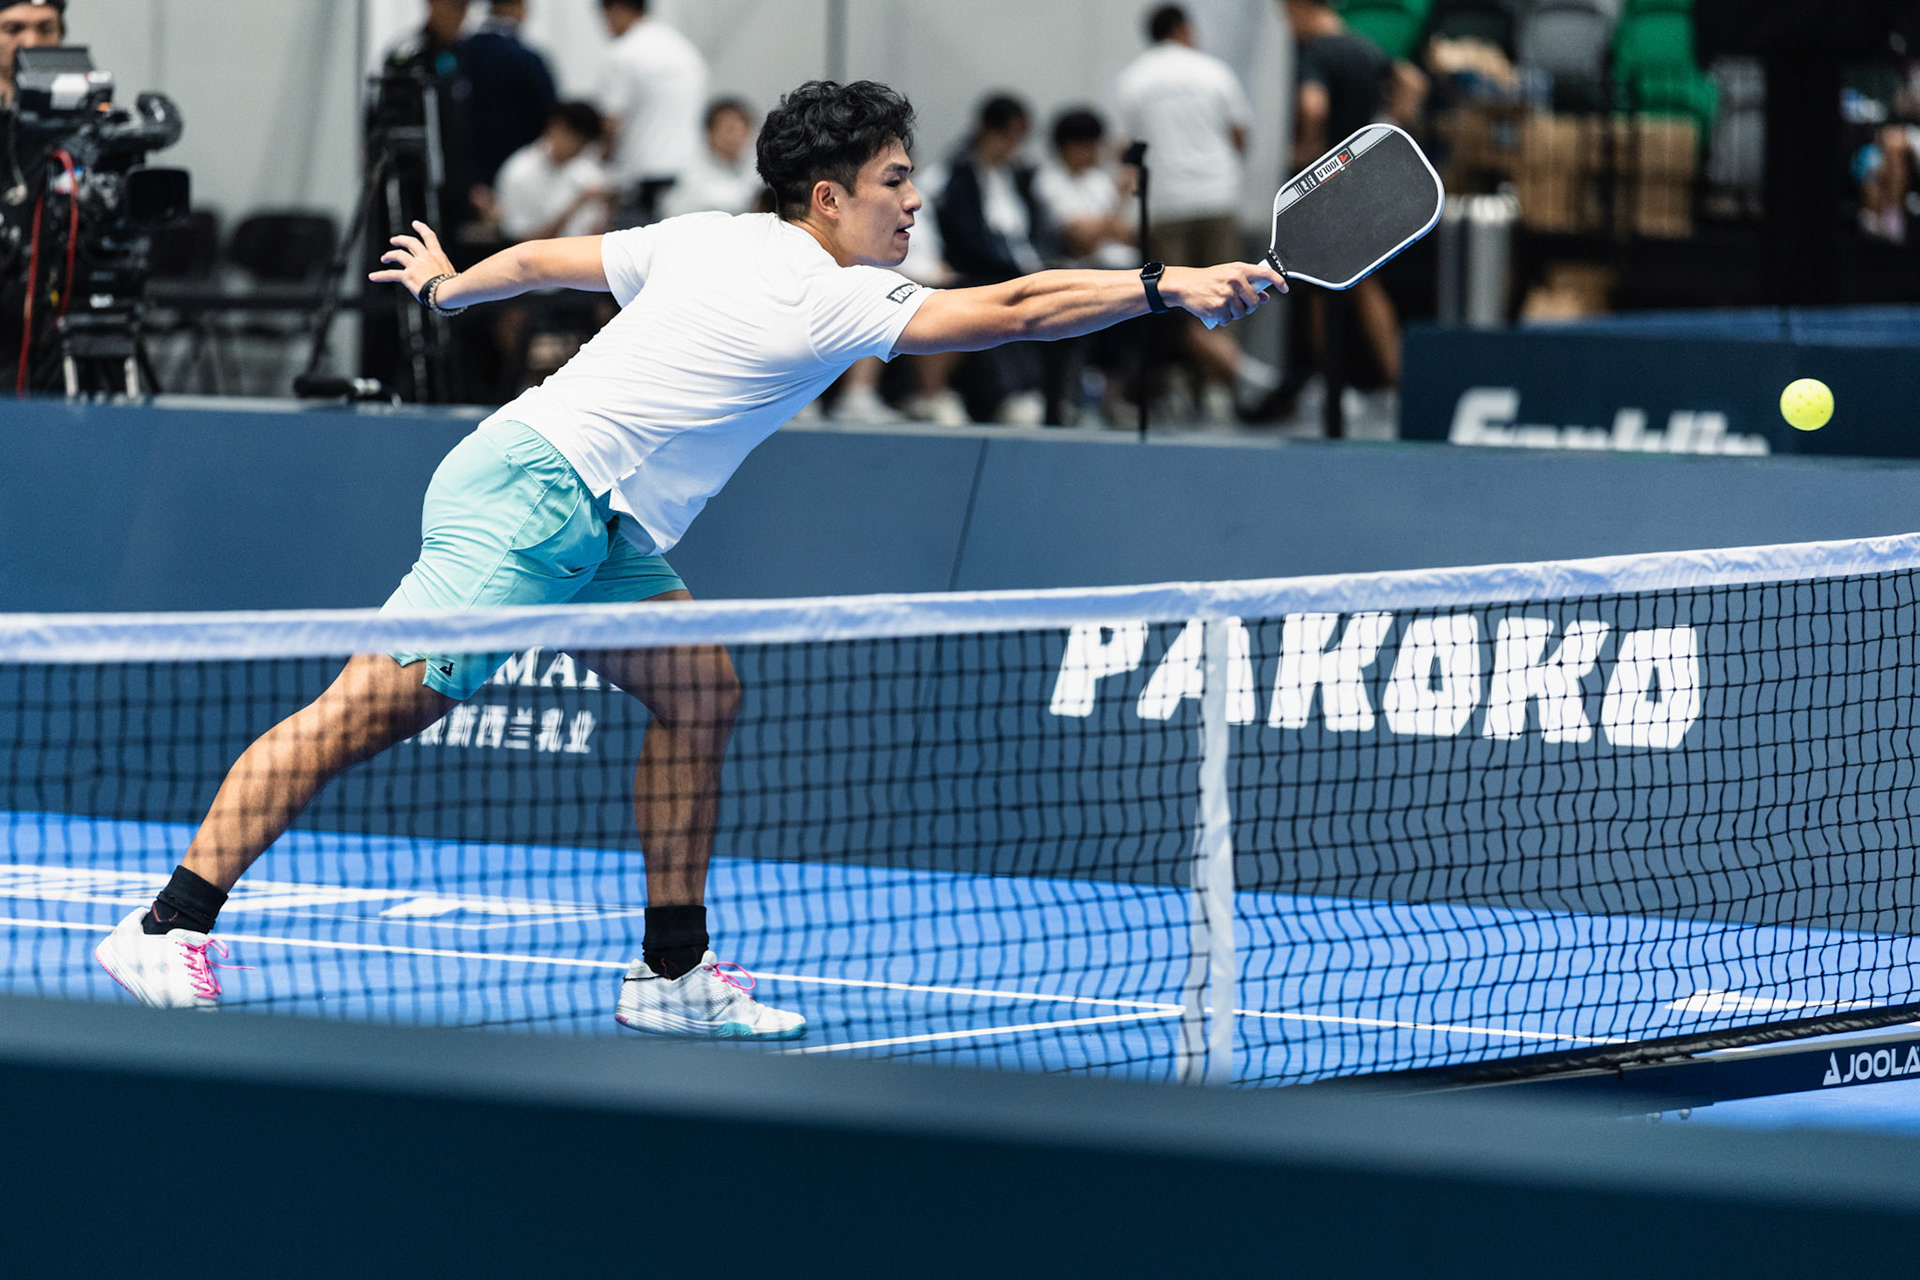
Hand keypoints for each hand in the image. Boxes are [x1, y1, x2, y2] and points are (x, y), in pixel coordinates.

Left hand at [369, 219, 455, 300]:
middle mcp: (425, 257)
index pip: (430, 237)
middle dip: (401, 240)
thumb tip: (449, 284)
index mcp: (438, 256)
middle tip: (394, 240)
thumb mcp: (454, 276)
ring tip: (384, 258)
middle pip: (411, 242)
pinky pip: (391, 274)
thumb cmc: (455, 288)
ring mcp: (415, 265)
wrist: (448, 292)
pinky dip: (381, 275)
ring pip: (398, 254)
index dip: (422, 229)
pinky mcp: (407, 275)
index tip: (415, 223)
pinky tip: (372, 276)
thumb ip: (446, 276)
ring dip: (390, 255)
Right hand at [1165, 261, 1286, 327]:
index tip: (1284, 289)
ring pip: (1241, 313)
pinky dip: (1222, 319)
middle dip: (1248, 307)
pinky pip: (1228, 320)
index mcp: (1239, 270)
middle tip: (1237, 304)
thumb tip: (1266, 297)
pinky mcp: (1219, 308)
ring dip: (1233, 314)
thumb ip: (1248, 285)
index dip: (1278, 281)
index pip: (1266, 273)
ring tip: (1221, 305)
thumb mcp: (1229, 276)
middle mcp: (1235, 281)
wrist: (1185, 285)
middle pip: (1254, 302)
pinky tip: (1214, 310)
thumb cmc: (1208, 280)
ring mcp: (1227, 295)